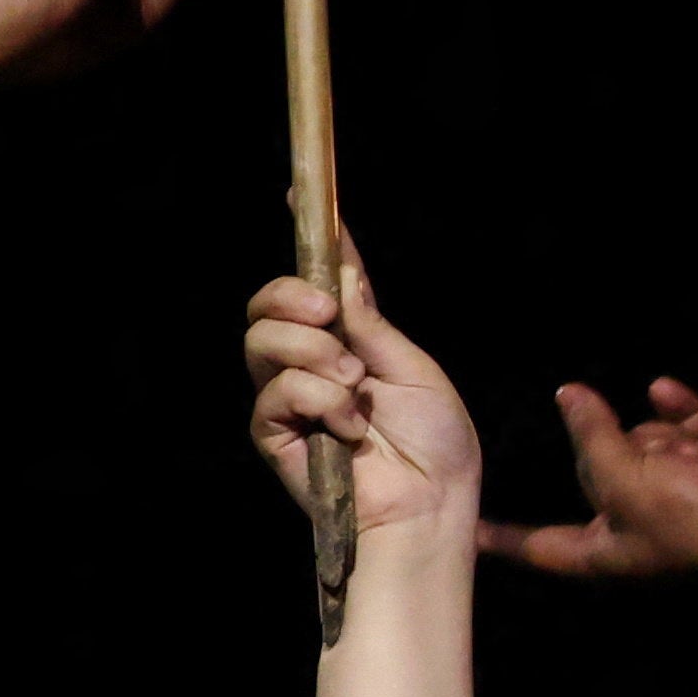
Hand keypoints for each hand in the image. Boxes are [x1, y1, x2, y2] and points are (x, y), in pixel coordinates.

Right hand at [245, 269, 485, 553]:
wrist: (430, 500)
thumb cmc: (435, 441)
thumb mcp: (413, 369)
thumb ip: (371, 325)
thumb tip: (342, 272)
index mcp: (351, 341)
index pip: (319, 283)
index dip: (311, 241)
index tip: (300, 196)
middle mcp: (312, 362)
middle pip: (267, 306)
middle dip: (293, 296)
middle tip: (329, 312)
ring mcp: (289, 396)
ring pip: (262, 340)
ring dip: (312, 352)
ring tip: (352, 383)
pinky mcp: (272, 432)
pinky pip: (275, 391)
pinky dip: (318, 399)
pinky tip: (347, 426)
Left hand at [491, 374, 697, 593]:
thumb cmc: (687, 518)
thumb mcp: (621, 477)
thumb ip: (592, 435)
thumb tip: (569, 396)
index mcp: (603, 549)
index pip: (539, 544)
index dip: (505, 538)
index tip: (469, 533)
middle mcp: (635, 525)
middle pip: (598, 474)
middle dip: (606, 449)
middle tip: (606, 430)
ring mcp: (677, 497)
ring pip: (644, 446)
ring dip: (652, 432)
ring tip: (672, 446)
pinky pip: (686, 433)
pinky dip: (680, 413)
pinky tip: (667, 391)